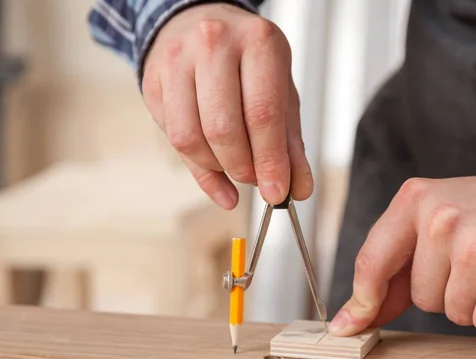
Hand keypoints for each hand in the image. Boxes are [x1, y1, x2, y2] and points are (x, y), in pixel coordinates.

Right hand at [141, 3, 312, 208]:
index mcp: (257, 42)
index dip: (270, 161)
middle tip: (255, 179)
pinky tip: (217, 177)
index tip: (277, 192)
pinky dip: (199, 168)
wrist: (200, 24)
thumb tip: (297, 188)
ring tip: (235, 167)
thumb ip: (290, 143)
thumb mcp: (280, 92)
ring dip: (217, 168)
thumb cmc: (247, 62)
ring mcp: (177, 60)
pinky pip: (173, 138)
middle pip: (223, 129)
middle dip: (242, 168)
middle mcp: (213, 43)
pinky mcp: (153, 81)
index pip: (262, 114)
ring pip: (191, 138)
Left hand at [329, 172, 475, 337]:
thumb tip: (351, 320)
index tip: (350, 325)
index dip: (363, 301)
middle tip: (465, 262)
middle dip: (440, 291)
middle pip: (420, 297)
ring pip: (452, 312)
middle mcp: (442, 216)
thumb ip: (387, 272)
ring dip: (469, 302)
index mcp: (413, 199)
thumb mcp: (425, 226)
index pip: (372, 262)